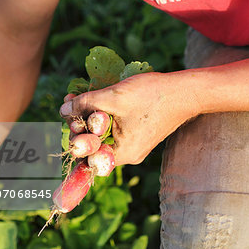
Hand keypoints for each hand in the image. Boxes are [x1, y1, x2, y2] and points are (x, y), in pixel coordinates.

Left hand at [60, 72, 200, 164]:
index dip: (74, 136)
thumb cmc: (152, 96)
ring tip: (79, 97)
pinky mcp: (137, 135)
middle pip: (93, 145)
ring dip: (90, 118)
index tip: (69, 118)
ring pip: (102, 135)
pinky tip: (95, 101)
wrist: (186, 93)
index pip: (87, 155)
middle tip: (71, 103)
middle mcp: (127, 155)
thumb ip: (85, 104)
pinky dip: (103, 117)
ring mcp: (133, 146)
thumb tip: (63, 110)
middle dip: (80, 124)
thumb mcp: (113, 97)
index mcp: (122, 154)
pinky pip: (114, 130)